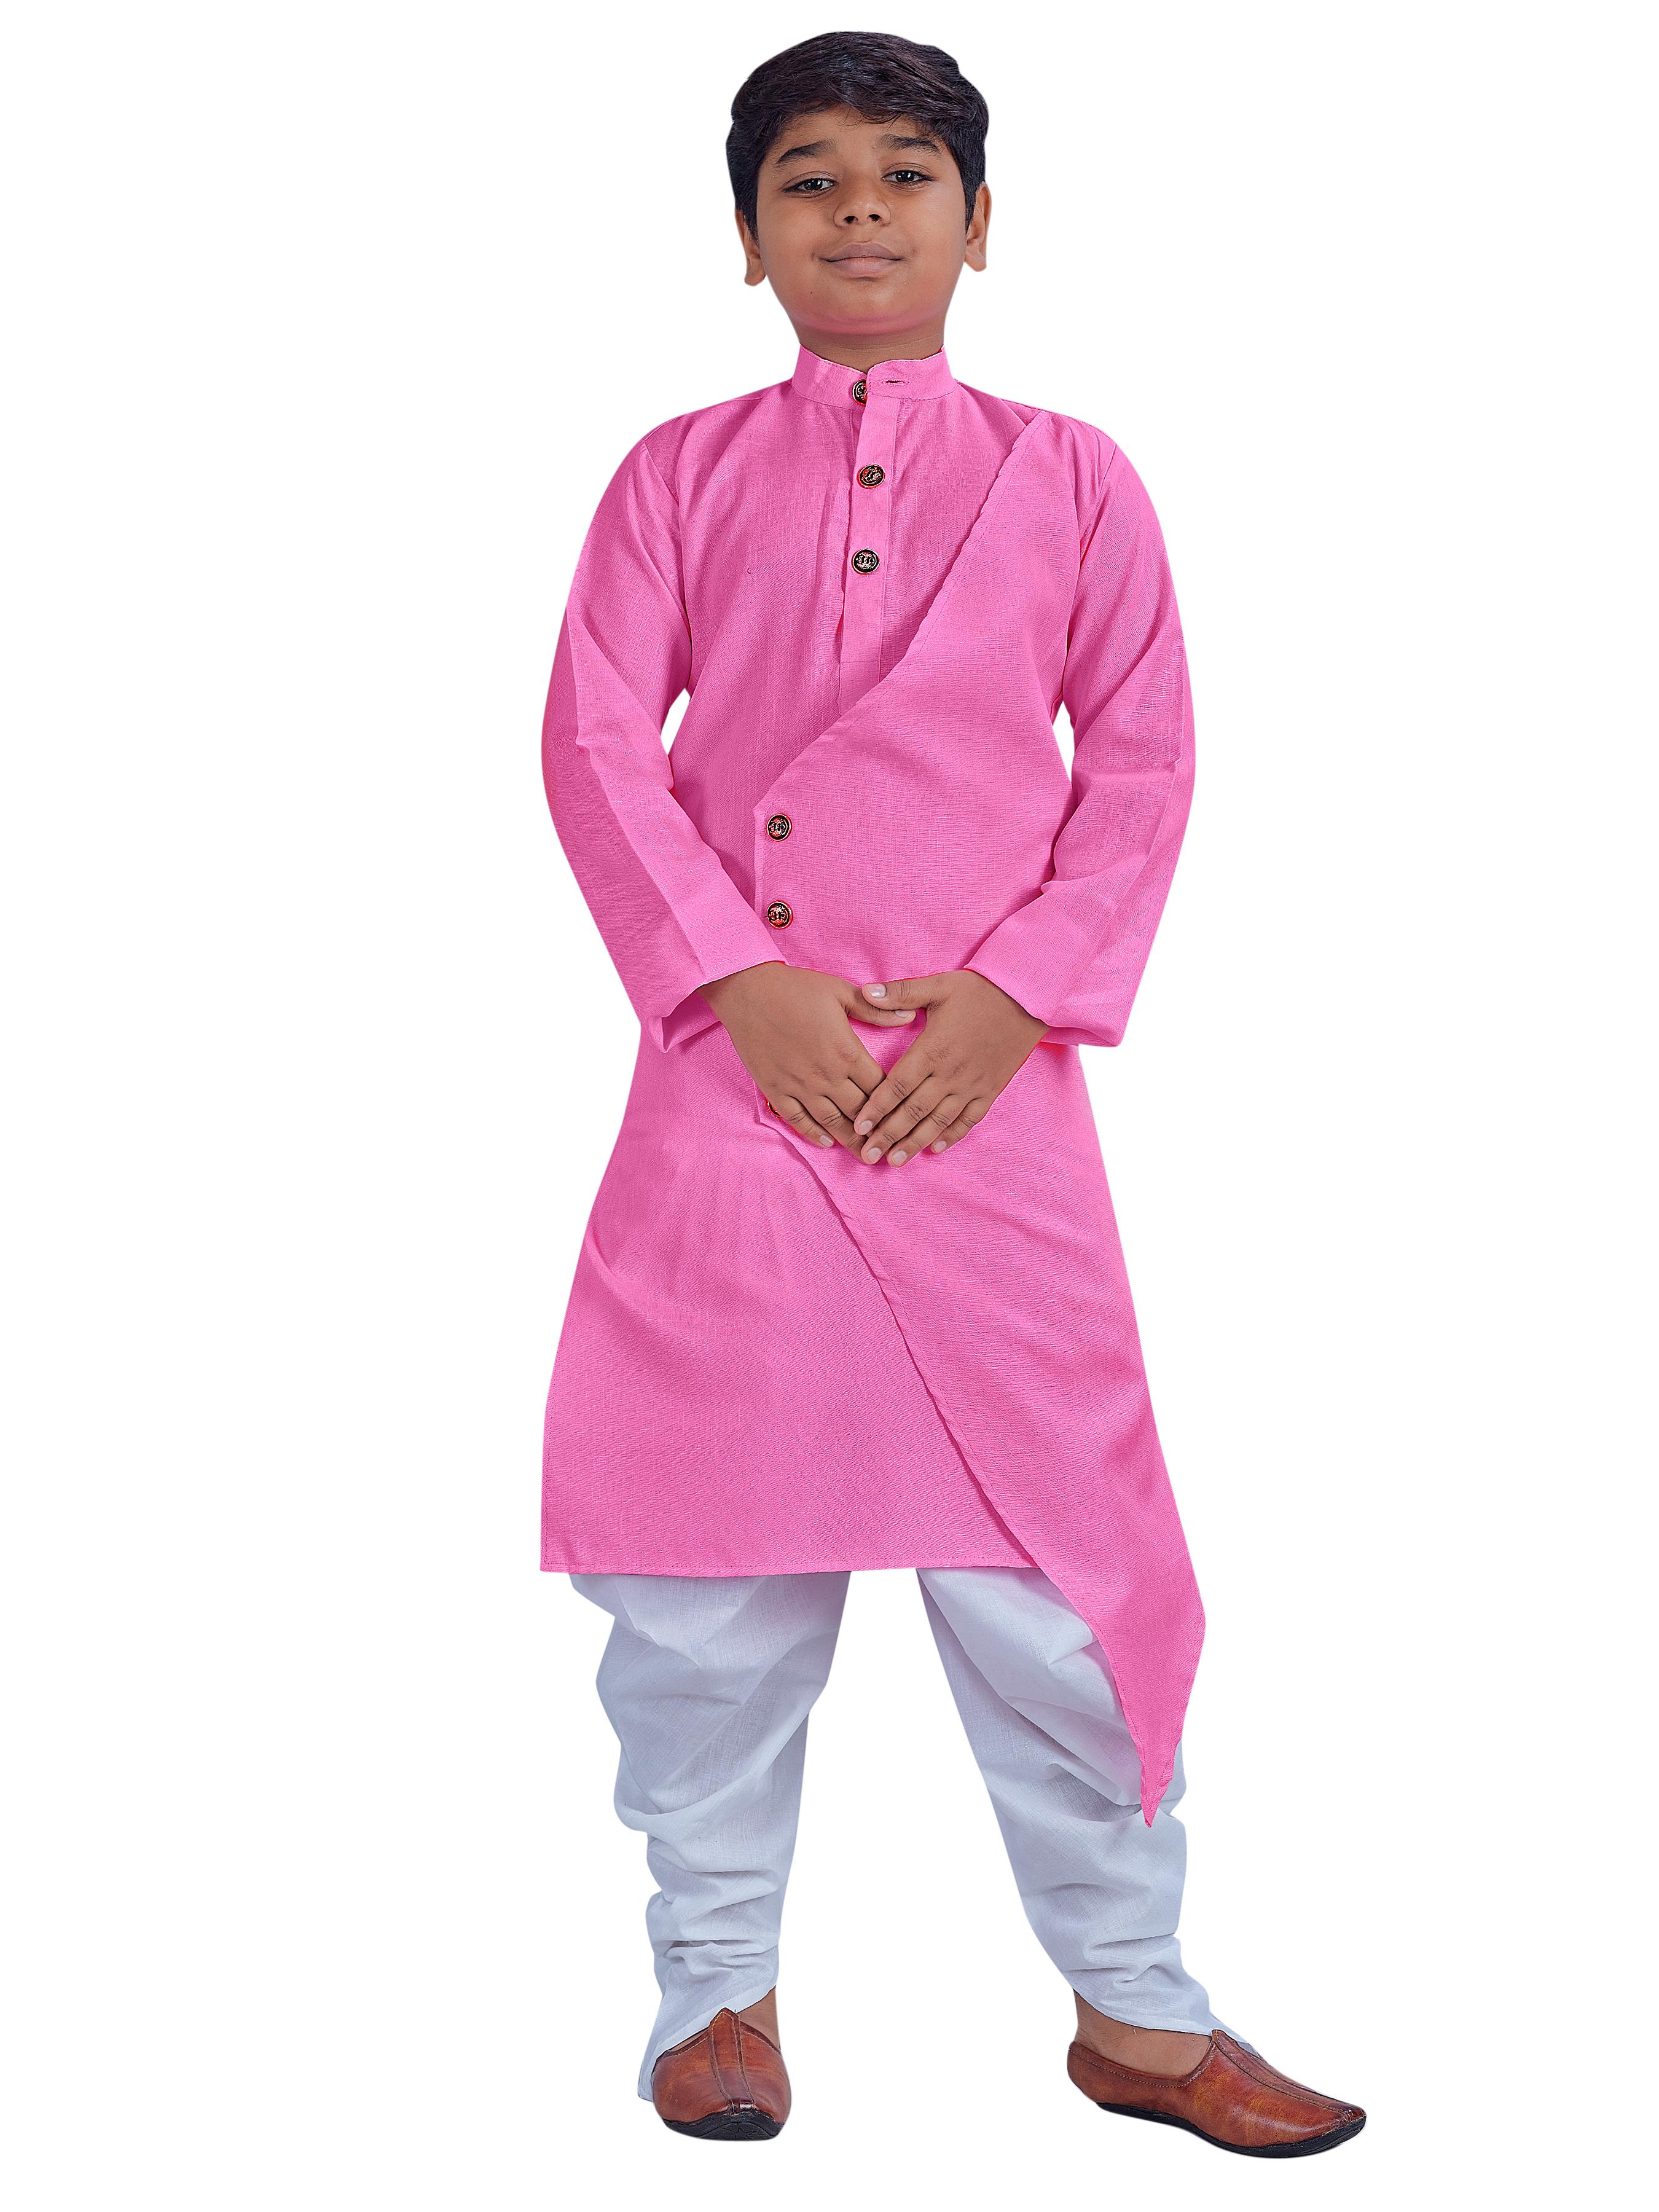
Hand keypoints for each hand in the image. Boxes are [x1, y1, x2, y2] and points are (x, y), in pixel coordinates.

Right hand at [698, 962, 916, 1150]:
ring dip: (850, 1140)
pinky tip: (826, 1142)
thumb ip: (876, 1010)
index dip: (894, 1104)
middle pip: (859, 1111)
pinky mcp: (776, 1089)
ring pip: (831, 1122)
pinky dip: (813, 1134)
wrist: (746, 991)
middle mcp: (826, 1075)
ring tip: (865, 1154)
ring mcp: (799, 1085)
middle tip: (891, 1146)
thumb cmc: (795, 988)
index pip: (879, 1087)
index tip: (905, 1117)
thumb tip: (911, 1017)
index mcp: (846, 1052)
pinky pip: (798, 1119)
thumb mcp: (841, 991)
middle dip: (877, 1131)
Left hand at [851, 971, 1045, 1163]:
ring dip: (915, 1143)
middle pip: (914, 1111)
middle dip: (888, 1135)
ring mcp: (971, 1085)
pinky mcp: (990, 1090)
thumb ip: (900, 992)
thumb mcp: (938, 985)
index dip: (877, 1108)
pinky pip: (969, 1119)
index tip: (859, 1127)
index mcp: (933, 1049)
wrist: (1027, 998)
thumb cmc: (979, 990)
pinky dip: (952, 1135)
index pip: (898, 1085)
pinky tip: (935, 1148)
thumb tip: (865, 991)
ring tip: (895, 1161)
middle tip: (868, 1155)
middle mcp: (950, 1073)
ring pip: (938, 1121)